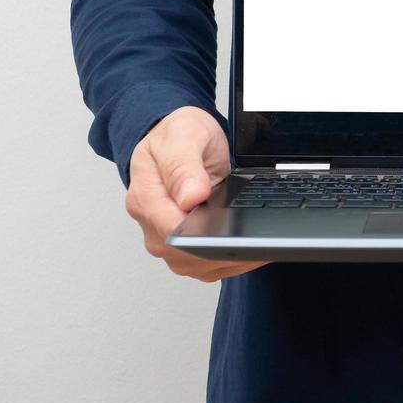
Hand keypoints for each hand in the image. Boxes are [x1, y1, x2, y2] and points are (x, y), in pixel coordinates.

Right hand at [125, 105, 266, 281]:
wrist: (177, 136)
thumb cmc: (176, 135)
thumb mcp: (183, 137)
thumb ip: (183, 167)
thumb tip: (190, 197)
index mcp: (146, 197)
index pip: (172, 231)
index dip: (202, 234)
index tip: (229, 229)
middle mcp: (152, 221)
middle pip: (183, 255)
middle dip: (219, 250)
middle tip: (253, 238)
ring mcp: (165, 236)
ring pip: (195, 266)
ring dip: (226, 259)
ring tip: (256, 245)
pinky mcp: (182, 243)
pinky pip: (203, 264)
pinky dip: (227, 260)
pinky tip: (247, 250)